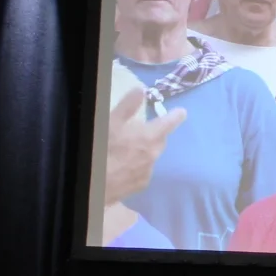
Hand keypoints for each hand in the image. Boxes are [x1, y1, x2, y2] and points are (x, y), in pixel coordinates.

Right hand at [104, 87, 186, 205]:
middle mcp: (153, 155)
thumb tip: (141, 90)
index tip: (182, 112)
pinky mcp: (140, 185)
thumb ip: (128, 105)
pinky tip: (123, 166)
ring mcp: (148, 172)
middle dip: (155, 135)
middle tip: (142, 131)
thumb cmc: (101, 148)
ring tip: (126, 151)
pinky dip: (137, 166)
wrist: (93, 183)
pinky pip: (143, 171)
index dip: (176, 116)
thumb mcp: (111, 121)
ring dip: (144, 152)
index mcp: (149, 137)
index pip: (169, 123)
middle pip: (160, 141)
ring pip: (151, 157)